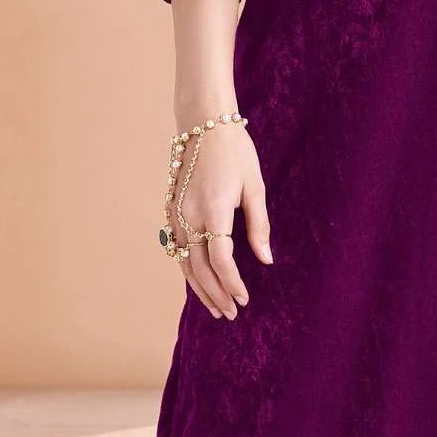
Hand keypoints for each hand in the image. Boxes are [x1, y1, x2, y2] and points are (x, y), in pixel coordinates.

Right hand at [169, 119, 271, 319]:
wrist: (202, 122)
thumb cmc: (235, 151)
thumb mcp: (255, 186)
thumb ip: (258, 225)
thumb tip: (266, 259)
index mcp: (213, 209)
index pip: (220, 259)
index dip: (232, 283)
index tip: (244, 299)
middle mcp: (189, 215)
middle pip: (198, 268)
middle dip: (215, 294)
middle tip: (230, 314)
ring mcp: (175, 213)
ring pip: (183, 261)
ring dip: (199, 287)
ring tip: (215, 307)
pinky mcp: (170, 209)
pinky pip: (176, 248)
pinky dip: (187, 269)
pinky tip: (199, 281)